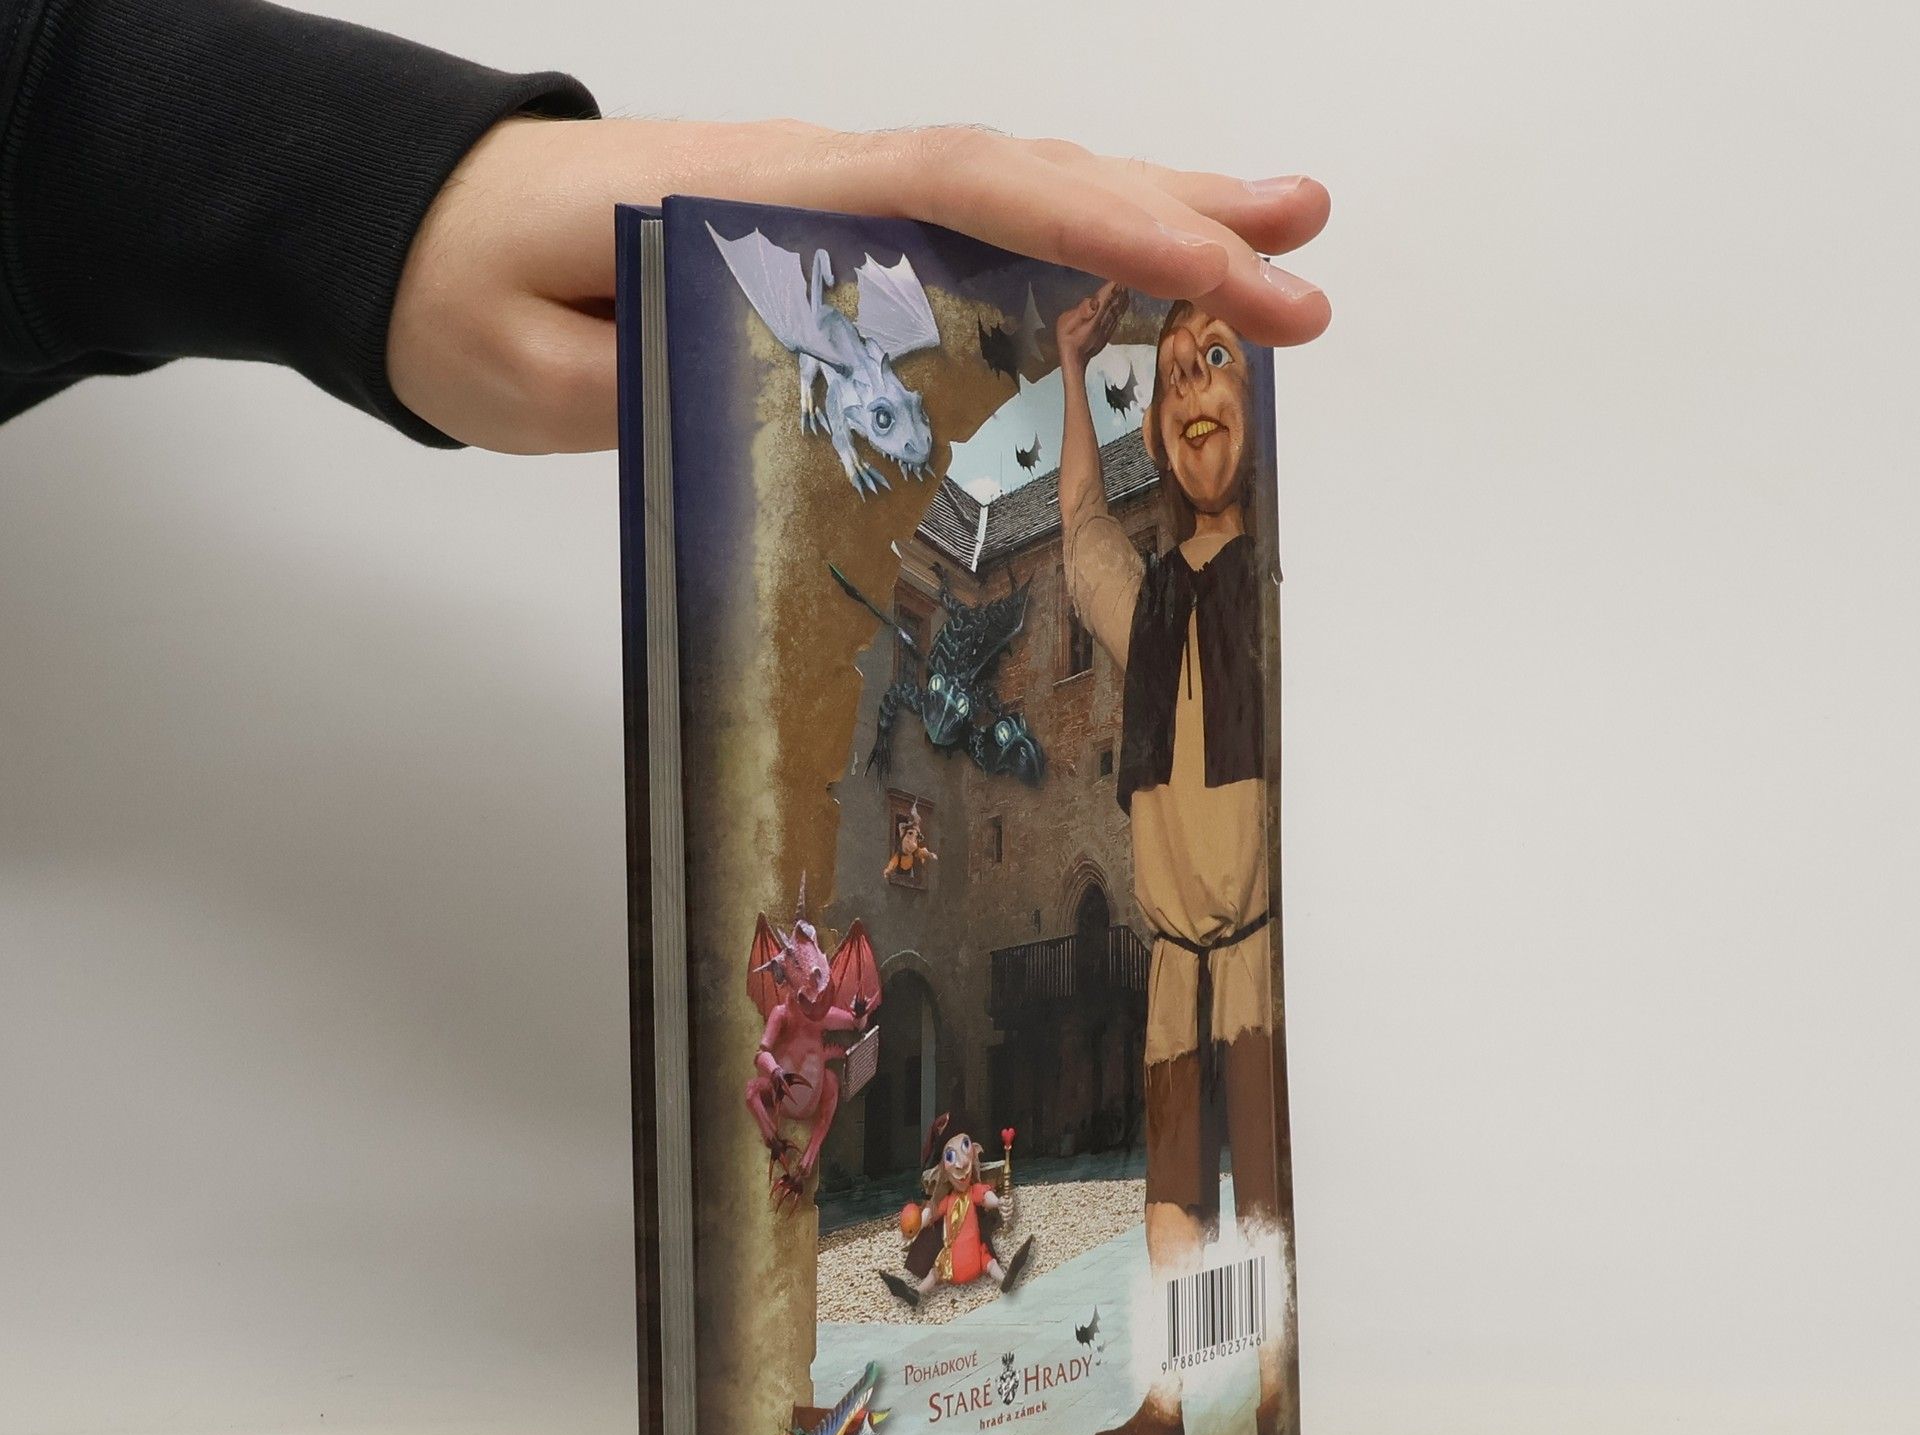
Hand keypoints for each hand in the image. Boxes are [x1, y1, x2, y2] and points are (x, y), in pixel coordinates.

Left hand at [389, 118, 1330, 452]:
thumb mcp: (536, 366)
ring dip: (1148, 220)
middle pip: (1025, 179)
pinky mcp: (826, 249)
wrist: (408, 233)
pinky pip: (970, 241)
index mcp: (763, 201)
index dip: (1098, 228)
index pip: (964, 194)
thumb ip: (662, 383)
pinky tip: (1130, 285)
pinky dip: (1064, 254)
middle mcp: (819, 186)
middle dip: (1174, 221)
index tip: (1214, 273)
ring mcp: (830, 209)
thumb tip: (799, 394)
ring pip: (1013, 198)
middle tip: (1303, 267)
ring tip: (1274, 248)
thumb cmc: (460, 288)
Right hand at [1055, 281, 1129, 375]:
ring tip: (1127, 286)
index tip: (1120, 274)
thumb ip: (1080, 311)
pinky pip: (1118, 317)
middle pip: (1115, 302)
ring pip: (1118, 309)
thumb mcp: (1066, 323)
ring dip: (1123, 297)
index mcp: (1094, 315)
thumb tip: (1092, 301)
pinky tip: (1124, 303)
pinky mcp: (1108, 333)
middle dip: (1120, 289)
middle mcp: (1103, 320)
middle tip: (1127, 275)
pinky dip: (1122, 308)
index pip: (1106, 297)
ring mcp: (1107, 327)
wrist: (1075, 361)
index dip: (1113, 286)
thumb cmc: (1067, 339)